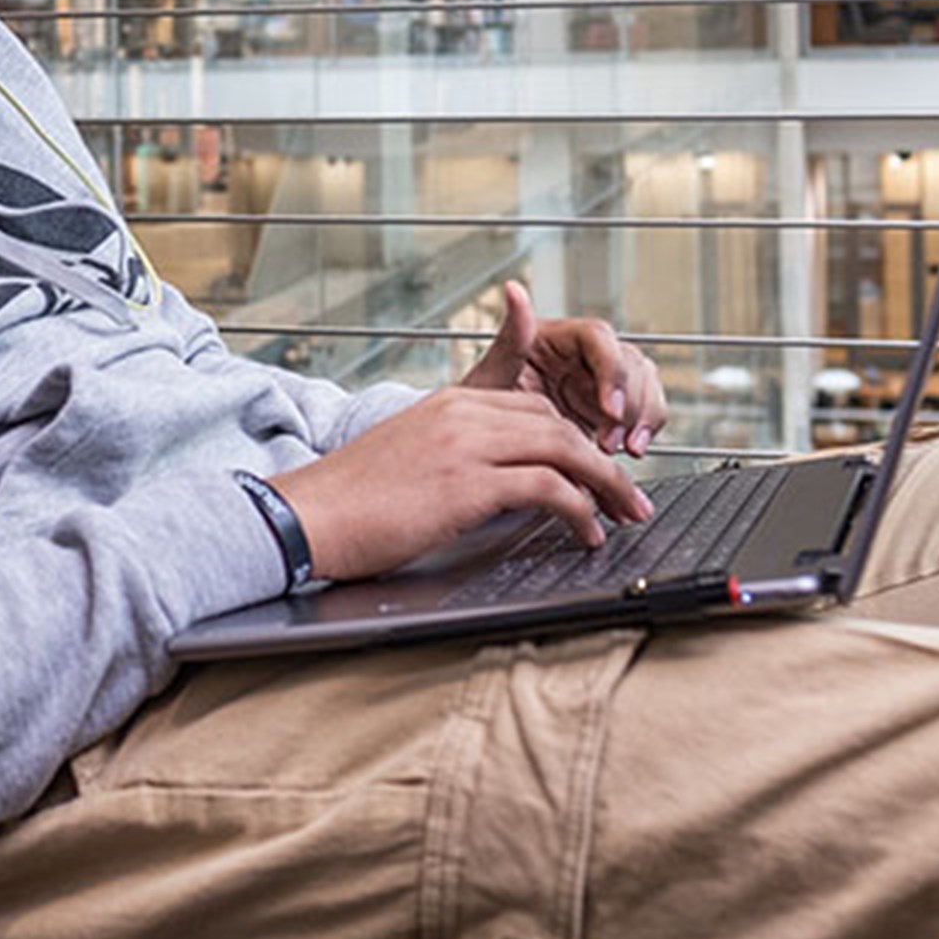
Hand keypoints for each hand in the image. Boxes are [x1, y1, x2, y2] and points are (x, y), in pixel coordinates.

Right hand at [270, 386, 653, 580]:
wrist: (309, 516)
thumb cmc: (351, 503)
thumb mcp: (408, 461)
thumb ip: (455, 461)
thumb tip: (494, 492)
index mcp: (449, 403)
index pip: (532, 408)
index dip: (573, 440)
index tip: (596, 471)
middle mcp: (463, 414)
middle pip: (557, 424)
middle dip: (601, 461)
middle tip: (629, 497)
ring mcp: (466, 443)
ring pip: (564, 449)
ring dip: (604, 485)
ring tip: (625, 515)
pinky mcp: (468, 481)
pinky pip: (548, 488)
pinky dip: (579, 511)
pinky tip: (588, 534)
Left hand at [459, 280, 669, 455]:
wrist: (489, 454)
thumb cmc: (480, 413)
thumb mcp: (490, 379)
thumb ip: (509, 339)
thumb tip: (512, 290)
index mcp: (554, 338)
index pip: (598, 337)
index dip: (610, 370)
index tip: (608, 408)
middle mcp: (582, 355)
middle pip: (628, 360)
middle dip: (629, 403)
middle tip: (611, 441)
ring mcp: (599, 383)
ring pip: (644, 383)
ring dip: (642, 417)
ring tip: (623, 450)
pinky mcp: (609, 412)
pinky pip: (644, 411)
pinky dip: (647, 430)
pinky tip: (632, 451)